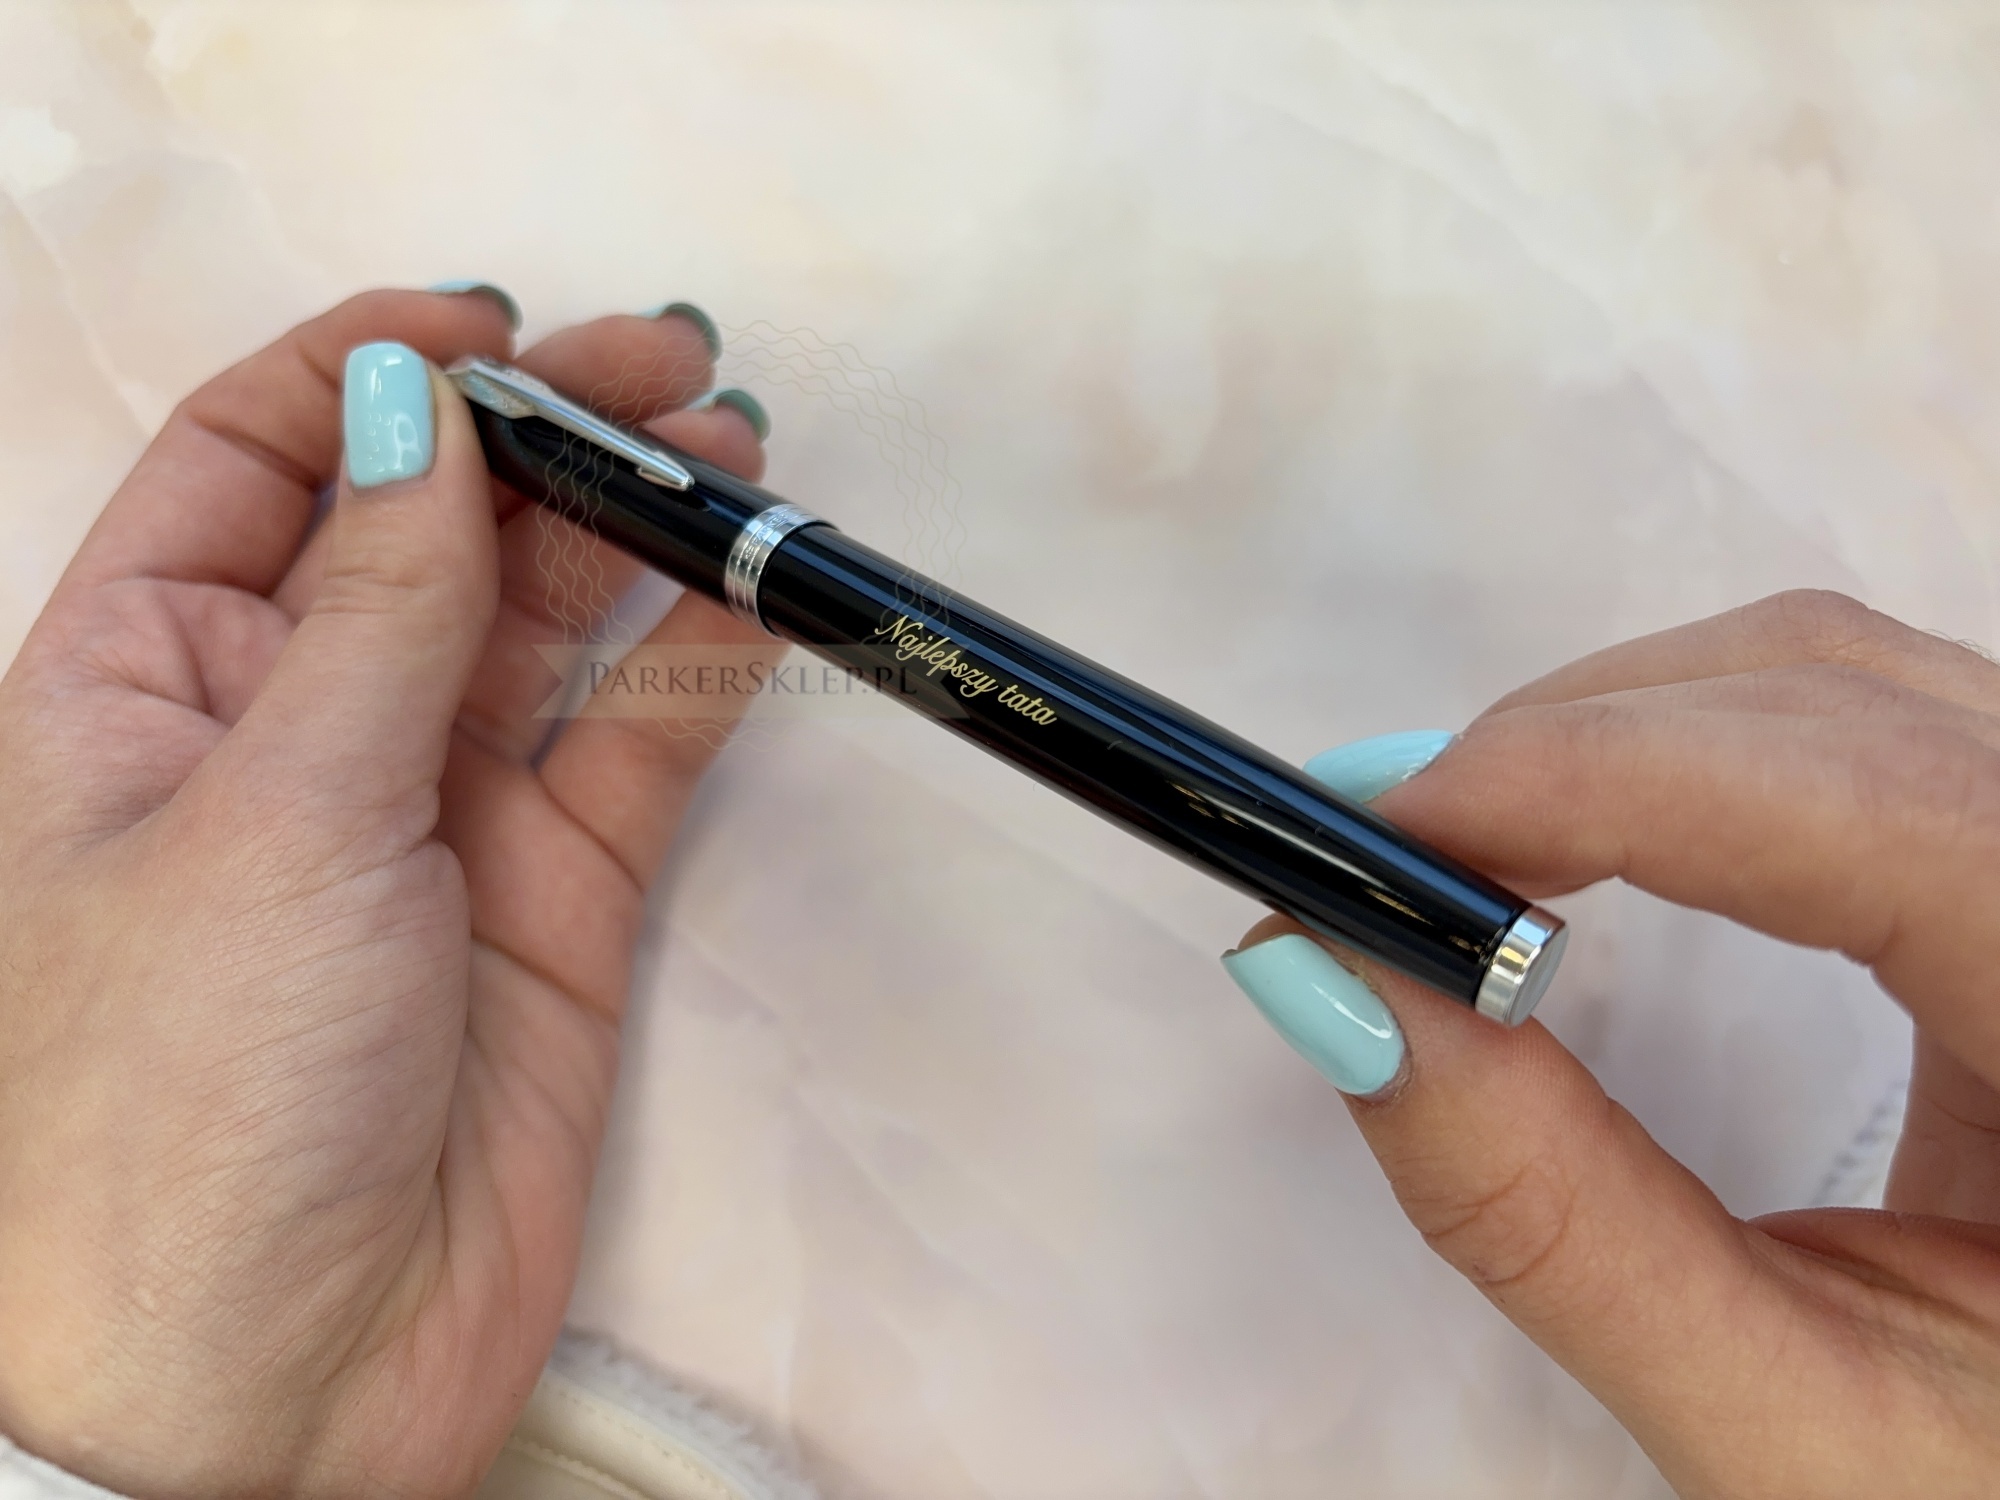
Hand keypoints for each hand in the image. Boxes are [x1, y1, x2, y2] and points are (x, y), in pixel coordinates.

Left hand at [0, 291, 773, 1495]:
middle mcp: (291, 728)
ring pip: (545, 621)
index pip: (258, 459)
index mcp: (145, 680)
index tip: (497, 326)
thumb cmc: (182, 1103)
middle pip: (429, 522)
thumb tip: (424, 408)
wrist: (269, 1390)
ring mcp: (433, 813)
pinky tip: (746, 587)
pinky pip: (632, 746)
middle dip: (543, 430)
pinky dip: (692, 663)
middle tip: (667, 368)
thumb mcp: (270, 813)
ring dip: (634, 528)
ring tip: (732, 453)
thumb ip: (377, 607)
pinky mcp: (550, 900)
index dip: (374, 370)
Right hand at [1225, 590, 1999, 1497]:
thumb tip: (1345, 996)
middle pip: (1842, 698)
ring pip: (1850, 682)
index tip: (1377, 831)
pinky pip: (1867, 729)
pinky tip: (1598, 831)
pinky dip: (1693, 749)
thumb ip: (1561, 1222)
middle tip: (1378, 854)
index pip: (1884, 808)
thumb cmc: (1997, 1494)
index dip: (1604, 775)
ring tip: (1462, 846)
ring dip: (1626, 728)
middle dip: (1577, 741)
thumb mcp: (1798, 1424)